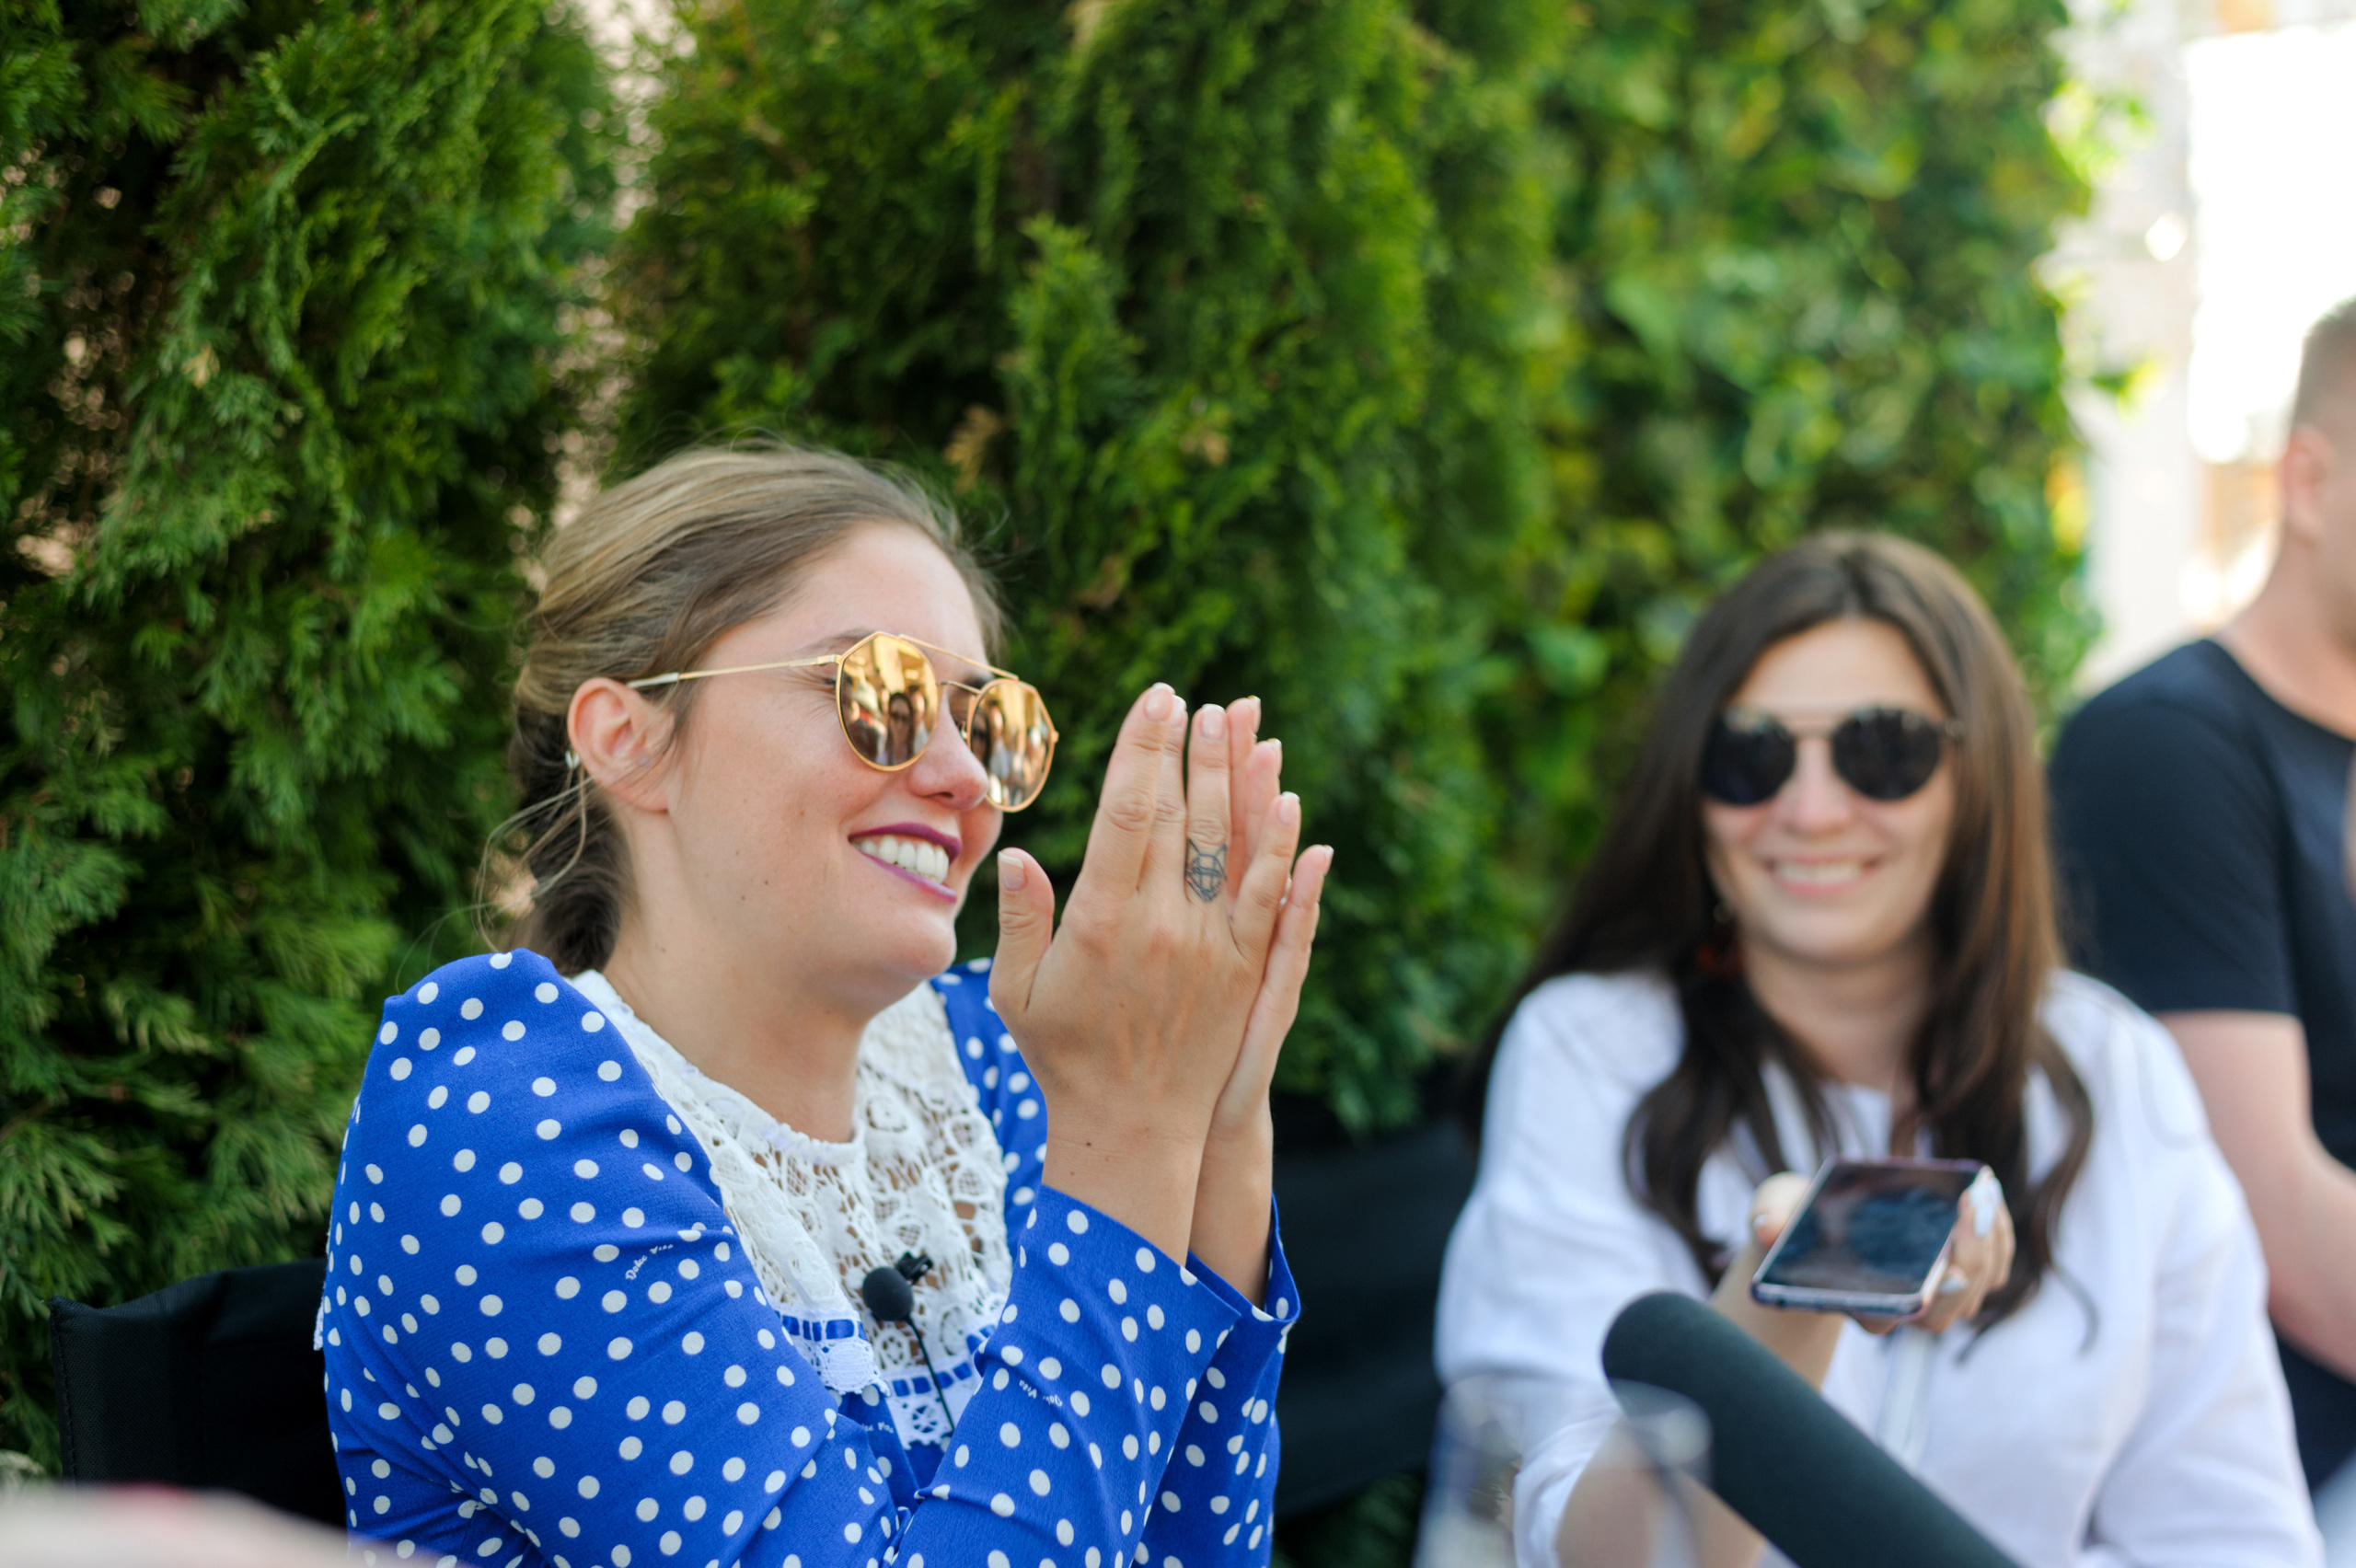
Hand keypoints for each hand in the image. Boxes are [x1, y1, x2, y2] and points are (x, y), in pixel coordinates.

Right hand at [990, 684, 1317, 1261]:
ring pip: (1230, 846)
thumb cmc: (1064, 1058)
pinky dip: (1282, 848)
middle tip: (1193, 699)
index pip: (1128, 815)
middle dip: (1187, 751)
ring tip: (1238, 724)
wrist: (1134, 1129)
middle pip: (1182, 818)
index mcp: (1100, 923)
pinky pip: (1269, 898)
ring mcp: (1210, 948)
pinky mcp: (1245, 971)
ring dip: (1234, 780)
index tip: (1153, 703)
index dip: (1143, 753)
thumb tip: (1018, 854)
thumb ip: (1018, 920)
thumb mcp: (1017, 992)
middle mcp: (1162, 927)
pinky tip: (1289, 803)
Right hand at [1713, 1169, 2017, 1379]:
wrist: (1822, 1220)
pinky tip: (1987, 1196)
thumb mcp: (1775, 1206)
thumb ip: (1768, 1212)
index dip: (1923, 1300)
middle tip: (1972, 1207)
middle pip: (1950, 1306)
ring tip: (1982, 1193)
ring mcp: (1932, 1294)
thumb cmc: (1797, 1217)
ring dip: (1991, 1244)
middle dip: (1972, 1260)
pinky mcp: (1956, 1273)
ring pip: (1979, 1287)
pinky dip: (1999, 1235)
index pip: (1893, 1318)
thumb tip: (1766, 1226)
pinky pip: (1993, 1267)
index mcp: (1856, 1301)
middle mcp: (1899, 1309)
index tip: (1946, 1270)